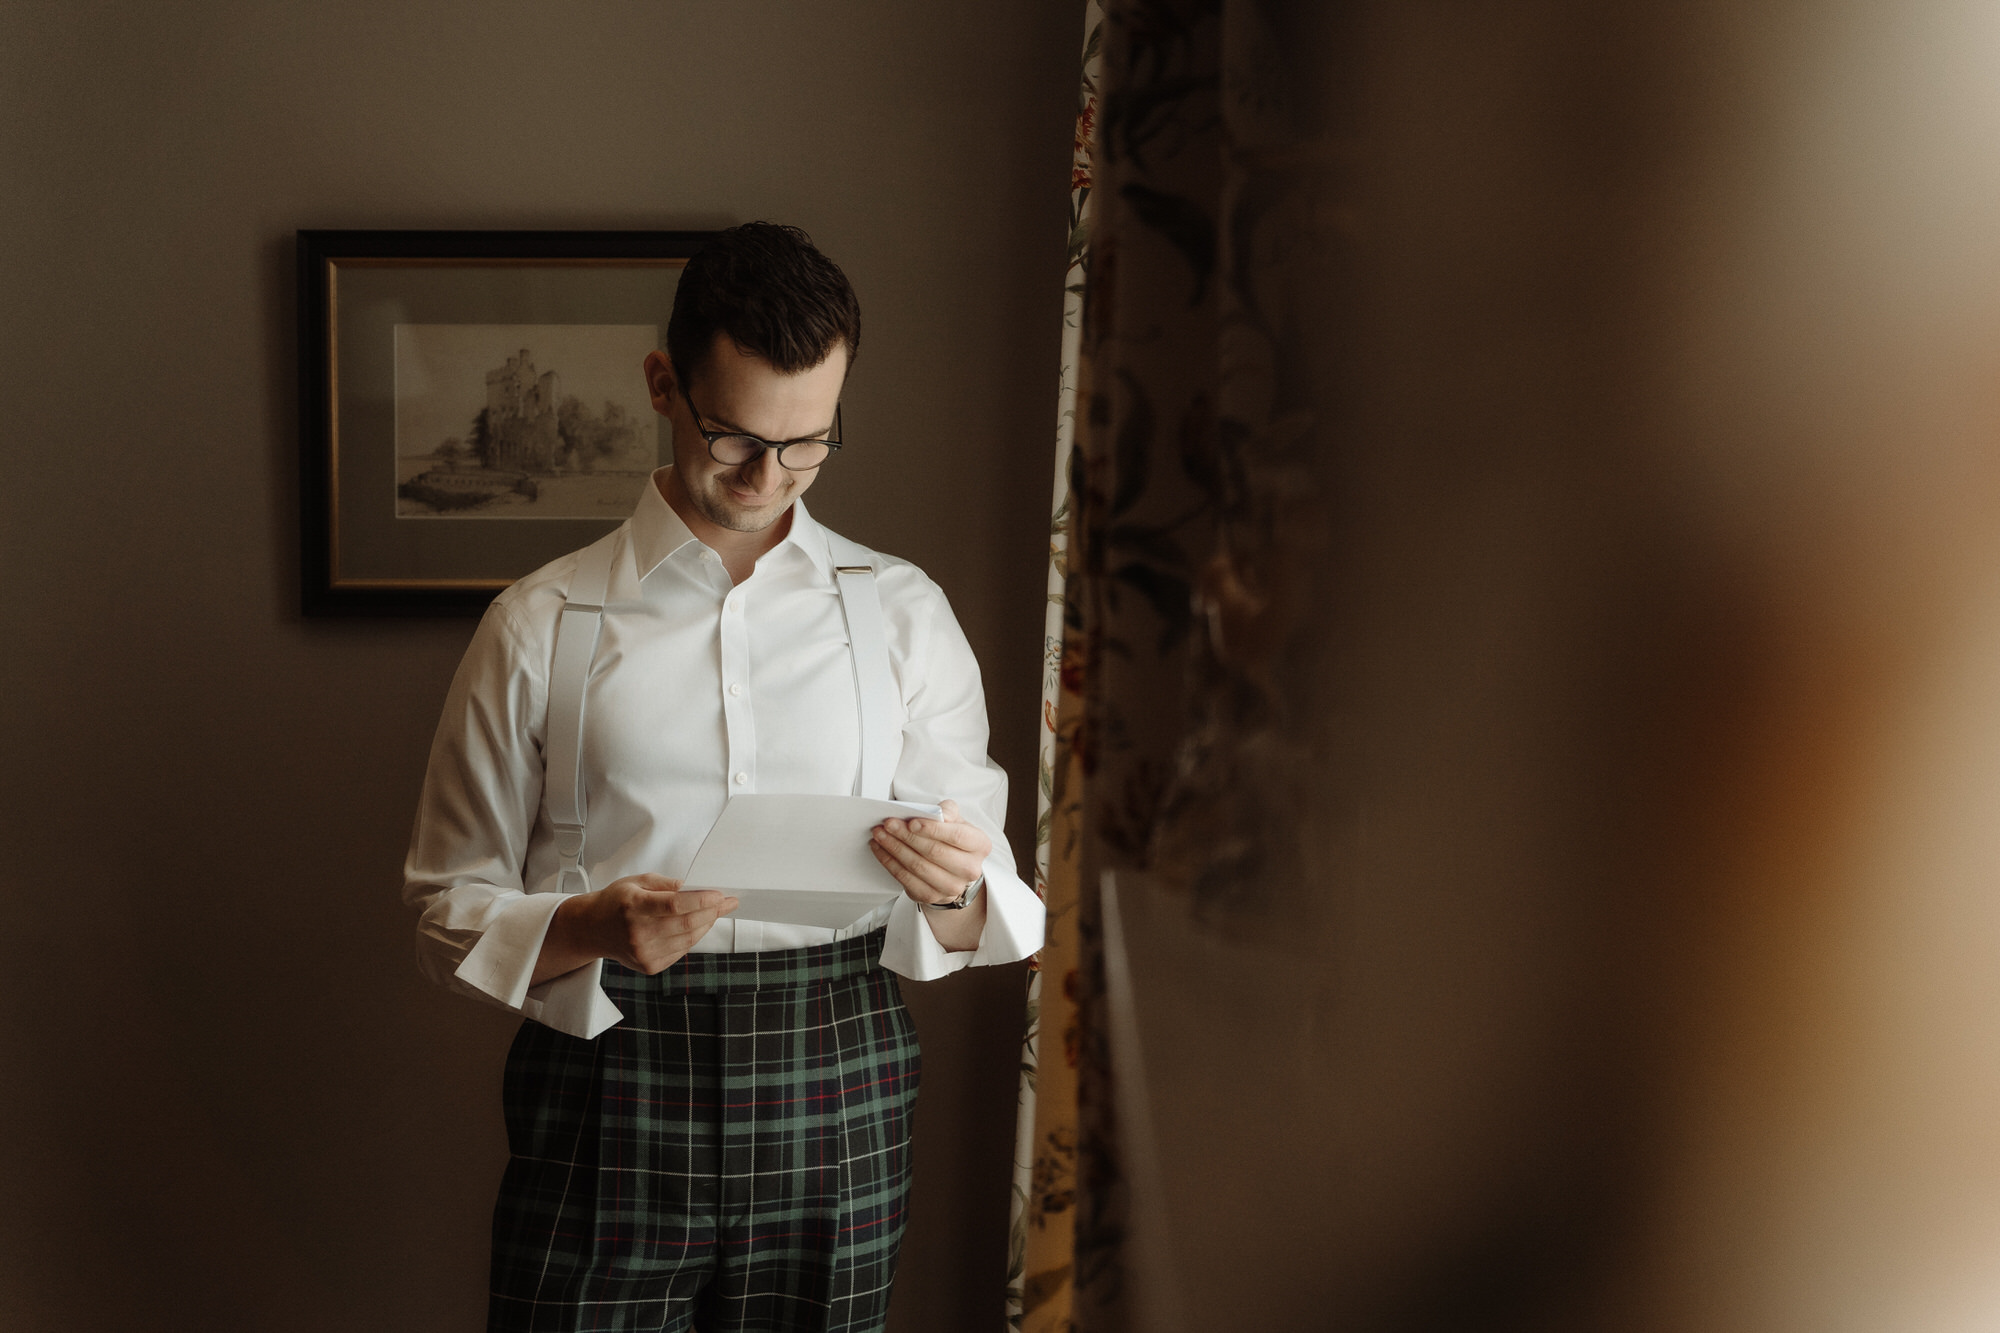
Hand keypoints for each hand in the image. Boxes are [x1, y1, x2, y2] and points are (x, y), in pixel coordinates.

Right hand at [532, 873, 737, 982]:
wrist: (592, 929)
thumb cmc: (616, 901)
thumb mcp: (636, 881)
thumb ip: (665, 884)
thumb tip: (692, 888)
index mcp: (633, 906)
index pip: (674, 905)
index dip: (701, 901)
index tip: (719, 895)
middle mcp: (638, 932)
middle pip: (686, 923)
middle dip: (712, 912)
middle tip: (727, 902)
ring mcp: (643, 953)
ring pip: (688, 939)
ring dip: (706, 924)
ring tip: (716, 912)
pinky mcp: (649, 965)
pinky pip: (681, 950)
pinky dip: (694, 937)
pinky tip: (699, 925)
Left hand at [870, 799, 990, 905]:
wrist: (954, 871)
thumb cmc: (953, 841)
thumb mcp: (957, 821)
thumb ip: (948, 811)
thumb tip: (939, 814)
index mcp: (979, 845)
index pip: (956, 836)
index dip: (932, 829)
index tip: (912, 822)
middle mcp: (969, 869)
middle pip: (934, 852)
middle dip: (907, 836)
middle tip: (888, 824)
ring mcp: (951, 887)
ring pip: (917, 866)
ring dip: (894, 848)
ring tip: (880, 834)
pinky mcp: (931, 896)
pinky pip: (905, 879)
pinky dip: (889, 862)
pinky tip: (881, 850)